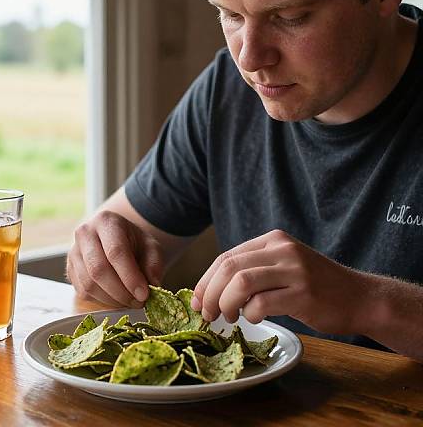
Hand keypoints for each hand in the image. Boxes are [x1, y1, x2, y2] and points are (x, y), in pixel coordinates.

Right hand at [67, 210, 163, 307]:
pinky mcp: (70, 270)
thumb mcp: (150, 246)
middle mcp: (85, 233)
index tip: (144, 294)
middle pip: (99, 269)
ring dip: (112, 299)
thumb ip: (153, 264)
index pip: (116, 251)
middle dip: (121, 292)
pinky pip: (83, 292)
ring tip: (130, 301)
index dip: (130, 276)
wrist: (115, 237)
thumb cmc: (133, 241)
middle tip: (139, 302)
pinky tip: (117, 298)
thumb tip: (153, 286)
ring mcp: (73, 252)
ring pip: (89, 284)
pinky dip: (102, 301)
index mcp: (106, 221)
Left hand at [191, 229, 366, 334]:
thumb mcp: (283, 265)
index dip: (206, 279)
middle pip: (229, 267)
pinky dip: (250, 314)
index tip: (197, 299)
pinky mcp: (304, 293)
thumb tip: (212, 289)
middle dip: (210, 293)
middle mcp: (282, 249)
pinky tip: (253, 318)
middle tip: (206, 313)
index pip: (227, 256)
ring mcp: (294, 269)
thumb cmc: (315, 286)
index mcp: (273, 239)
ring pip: (241, 282)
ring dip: (226, 303)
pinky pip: (262, 303)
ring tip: (227, 317)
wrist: (360, 297)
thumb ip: (253, 269)